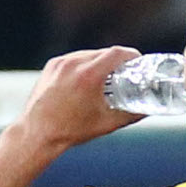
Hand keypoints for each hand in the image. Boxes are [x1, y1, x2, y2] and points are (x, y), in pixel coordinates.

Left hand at [11, 46, 146, 156]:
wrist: (38, 133)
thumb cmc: (70, 130)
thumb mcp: (107, 123)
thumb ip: (131, 115)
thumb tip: (147, 110)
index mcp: (89, 76)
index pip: (117, 53)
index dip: (132, 55)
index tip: (139, 61)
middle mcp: (73, 64)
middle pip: (104, 53)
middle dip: (118, 61)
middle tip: (127, 73)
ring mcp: (60, 64)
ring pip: (89, 54)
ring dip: (101, 62)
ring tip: (108, 77)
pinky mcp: (51, 66)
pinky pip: (74, 59)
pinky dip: (85, 65)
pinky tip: (88, 79)